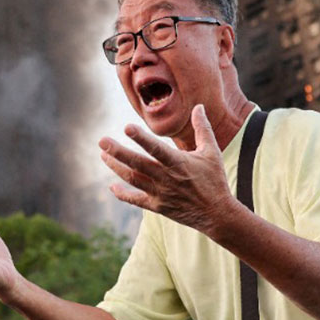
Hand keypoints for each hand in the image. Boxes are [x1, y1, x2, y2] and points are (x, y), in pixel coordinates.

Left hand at [98, 104, 238, 235]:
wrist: (217, 214)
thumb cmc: (214, 179)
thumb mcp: (211, 152)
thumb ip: (202, 128)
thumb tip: (198, 106)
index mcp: (179, 163)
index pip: (157, 149)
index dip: (141, 138)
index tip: (126, 127)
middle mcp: (166, 178)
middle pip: (137, 164)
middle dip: (118, 152)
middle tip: (102, 141)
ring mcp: (160, 193)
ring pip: (133, 179)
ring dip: (116, 167)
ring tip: (102, 155)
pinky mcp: (157, 206)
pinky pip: (135, 200)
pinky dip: (122, 194)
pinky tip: (112, 186)